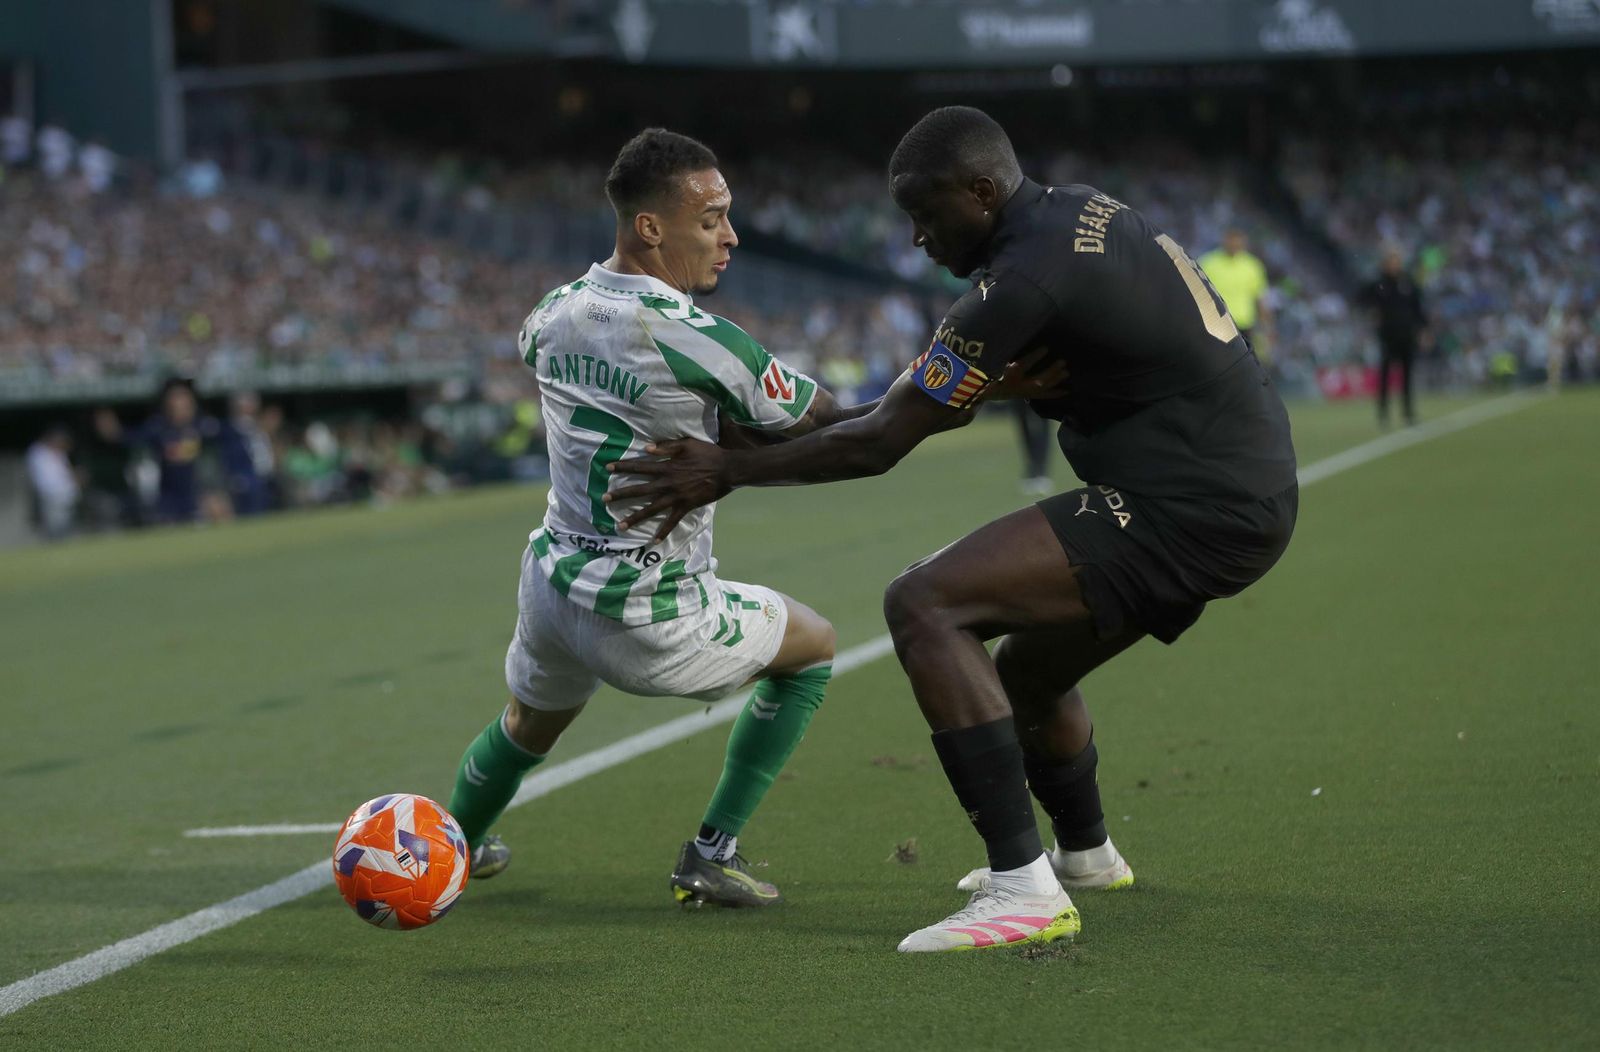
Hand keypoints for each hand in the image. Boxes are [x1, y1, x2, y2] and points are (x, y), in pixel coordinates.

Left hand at [606, 438, 729, 540]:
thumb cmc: (708, 454)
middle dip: (621, 494)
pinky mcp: (685, 507)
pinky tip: (653, 541)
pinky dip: (663, 532)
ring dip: (635, 518)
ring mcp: (676, 497)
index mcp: (666, 467)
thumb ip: (666, 447)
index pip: (640, 466)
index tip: (608, 468)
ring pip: (651, 509)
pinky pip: (672, 522)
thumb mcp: (687, 444)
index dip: (623, 466)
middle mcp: (667, 484)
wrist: (727, 470)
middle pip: (640, 490)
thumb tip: (646, 449)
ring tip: (620, 526)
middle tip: (604, 499)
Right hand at [984, 346, 1069, 401]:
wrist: (987, 390)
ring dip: (1055, 380)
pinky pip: (1044, 396)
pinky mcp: (1027, 395)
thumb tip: (1015, 334)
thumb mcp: (995, 358)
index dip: (1035, 357)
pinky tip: (1067, 391)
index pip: (1023, 366)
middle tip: (1063, 362)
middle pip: (1037, 379)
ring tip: (1066, 372)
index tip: (1046, 348)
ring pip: (1042, 388)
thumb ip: (1004, 349)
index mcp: (1008, 374)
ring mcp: (1024, 392)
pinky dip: (1056, 393)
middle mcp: (1017, 385)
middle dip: (1051, 371)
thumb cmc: (991, 370)